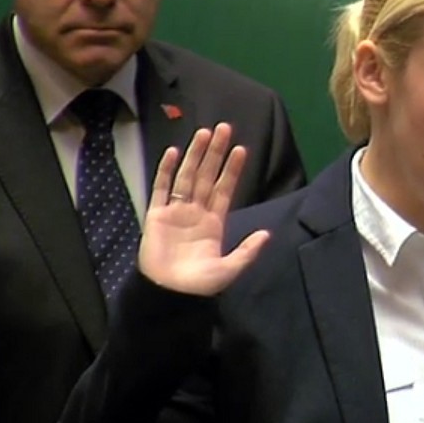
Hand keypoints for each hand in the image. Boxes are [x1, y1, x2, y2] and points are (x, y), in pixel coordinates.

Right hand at [139, 123, 269, 295]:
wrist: (169, 294)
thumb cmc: (199, 284)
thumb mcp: (230, 269)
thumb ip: (247, 251)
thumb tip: (267, 233)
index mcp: (214, 222)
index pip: (225, 188)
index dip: (232, 169)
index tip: (241, 149)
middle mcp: (196, 212)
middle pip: (207, 175)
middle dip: (215, 152)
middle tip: (224, 128)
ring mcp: (176, 212)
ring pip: (187, 177)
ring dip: (195, 155)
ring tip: (204, 132)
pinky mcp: (156, 216)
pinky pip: (161, 189)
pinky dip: (166, 171)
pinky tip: (173, 153)